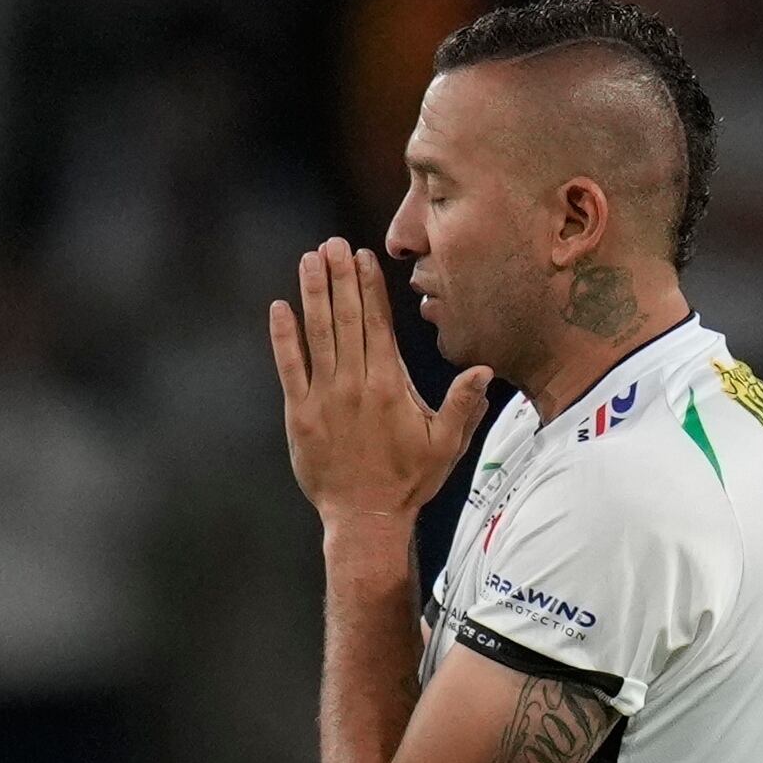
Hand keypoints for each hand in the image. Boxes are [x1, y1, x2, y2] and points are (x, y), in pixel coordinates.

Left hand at [269, 240, 490, 535]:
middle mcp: (356, 384)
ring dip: (313, 294)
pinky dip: (284, 337)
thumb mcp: (446, 444)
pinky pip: (289, 367)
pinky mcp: (300, 414)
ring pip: (318, 334)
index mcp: (390, 385)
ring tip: (310, 260)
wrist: (365, 518)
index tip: (361, 256)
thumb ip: (463, 404)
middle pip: (347, 319)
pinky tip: (279, 308)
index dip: (368, 287)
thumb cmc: (409, 481)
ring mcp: (325, 398)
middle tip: (332, 243)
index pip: (378, 324)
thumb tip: (482, 368)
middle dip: (340, 278)